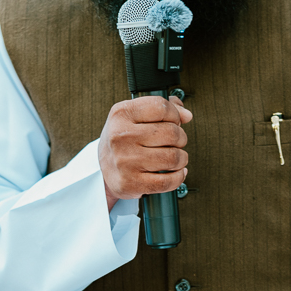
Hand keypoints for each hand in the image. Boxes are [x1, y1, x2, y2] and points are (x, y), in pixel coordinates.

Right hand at [98, 95, 191, 209]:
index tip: (174, 121)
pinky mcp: (131, 183)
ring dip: (181, 158)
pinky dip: (178, 177)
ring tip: (175, 157)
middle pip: (172, 133)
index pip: (162, 107)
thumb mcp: (135, 116)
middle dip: (181, 138)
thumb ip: (163, 109)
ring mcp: (125, 162)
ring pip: (174, 158)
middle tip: (175, 142)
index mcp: (121, 114)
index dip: (175, 115)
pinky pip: (168, 181)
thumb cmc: (124, 140)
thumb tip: (186, 115)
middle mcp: (121, 136)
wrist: (104, 170)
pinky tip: (176, 172)